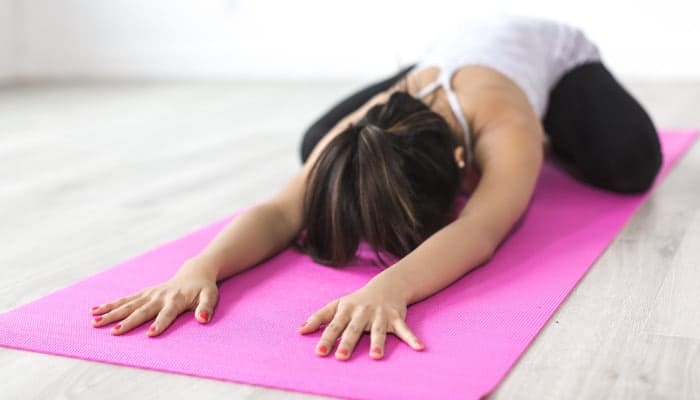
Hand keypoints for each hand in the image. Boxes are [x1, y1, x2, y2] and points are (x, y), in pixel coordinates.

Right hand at [89, 260, 218, 335]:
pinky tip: (94, 311)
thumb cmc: (203, 289)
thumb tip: (203, 319)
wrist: (194, 273)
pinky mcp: (143, 293)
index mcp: (176, 300)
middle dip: (128, 321)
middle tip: (114, 332)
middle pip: (142, 310)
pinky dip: (110, 305)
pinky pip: (124, 299)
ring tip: (95, 322)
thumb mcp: (210, 296)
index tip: (150, 334)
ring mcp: (149, 294)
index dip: (160, 324)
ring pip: (128, 304)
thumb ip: (206, 308)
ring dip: (111, 313)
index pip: (167, 314)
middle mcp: (159, 297)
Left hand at [297, 280, 424, 360]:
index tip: (319, 352)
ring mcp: (380, 315)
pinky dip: (412, 338)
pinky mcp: (396, 318)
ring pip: (378, 331)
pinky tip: (419, 348)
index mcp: (346, 310)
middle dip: (348, 343)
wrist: (386, 286)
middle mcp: (362, 312)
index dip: (326, 338)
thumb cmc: (357, 300)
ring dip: (378, 343)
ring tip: (376, 357)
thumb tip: (299, 331)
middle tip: (341, 357)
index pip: (334, 326)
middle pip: (354, 329)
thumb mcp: (337, 305)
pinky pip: (405, 330)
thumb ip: (319, 318)